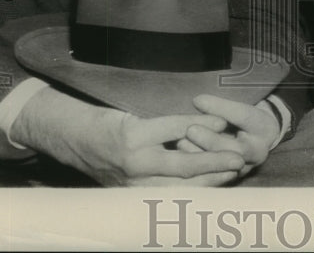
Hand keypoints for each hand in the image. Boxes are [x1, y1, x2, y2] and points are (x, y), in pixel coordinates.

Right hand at [11, 86, 245, 185]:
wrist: (74, 143)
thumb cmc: (106, 123)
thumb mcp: (136, 115)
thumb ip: (174, 123)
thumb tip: (213, 123)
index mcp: (133, 137)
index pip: (176, 131)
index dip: (203, 127)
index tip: (227, 123)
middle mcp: (134, 164)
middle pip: (182, 166)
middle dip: (214, 164)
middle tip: (240, 158)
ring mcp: (133, 185)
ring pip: (179, 187)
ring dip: (208, 181)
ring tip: (232, 172)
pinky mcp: (134, 197)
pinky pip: (169, 197)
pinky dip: (192, 192)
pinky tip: (210, 186)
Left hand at [189, 94, 280, 177]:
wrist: (257, 142)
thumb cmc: (245, 120)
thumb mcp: (239, 108)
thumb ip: (220, 106)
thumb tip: (196, 101)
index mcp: (262, 128)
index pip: (244, 117)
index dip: (221, 109)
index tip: (197, 101)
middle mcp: (257, 153)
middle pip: (236, 149)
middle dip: (211, 140)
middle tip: (190, 129)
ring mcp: (244, 169)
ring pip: (224, 168)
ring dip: (201, 156)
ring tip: (181, 142)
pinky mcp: (229, 179)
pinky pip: (213, 178)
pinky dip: (197, 169)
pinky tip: (181, 158)